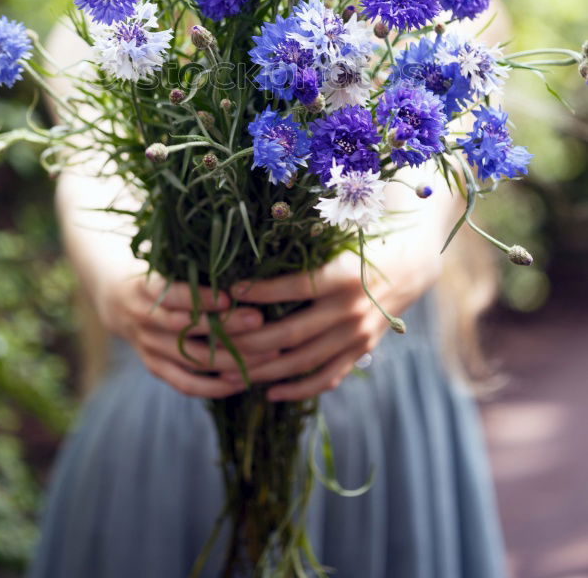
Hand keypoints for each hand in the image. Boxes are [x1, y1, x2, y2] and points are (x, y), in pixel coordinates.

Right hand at [96, 269, 280, 398]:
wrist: (116, 302)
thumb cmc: (157, 275)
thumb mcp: (164, 263)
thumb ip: (192, 268)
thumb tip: (242, 268)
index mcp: (146, 289)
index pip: (174, 296)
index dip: (202, 299)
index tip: (232, 297)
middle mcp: (145, 320)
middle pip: (188, 329)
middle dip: (227, 327)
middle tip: (260, 320)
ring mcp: (149, 348)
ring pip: (194, 360)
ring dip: (233, 359)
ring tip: (266, 354)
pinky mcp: (155, 369)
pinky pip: (186, 385)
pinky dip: (215, 386)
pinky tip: (243, 380)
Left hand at [221, 247, 439, 400]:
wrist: (412, 265)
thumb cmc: (365, 242)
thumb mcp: (340, 238)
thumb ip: (306, 246)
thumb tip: (257, 249)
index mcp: (343, 275)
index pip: (293, 288)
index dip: (259, 292)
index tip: (228, 292)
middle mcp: (350, 309)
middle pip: (291, 332)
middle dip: (250, 341)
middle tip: (218, 343)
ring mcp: (356, 335)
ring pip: (304, 361)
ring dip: (266, 371)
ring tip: (232, 373)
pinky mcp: (360, 351)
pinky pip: (326, 378)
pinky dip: (298, 389)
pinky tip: (270, 392)